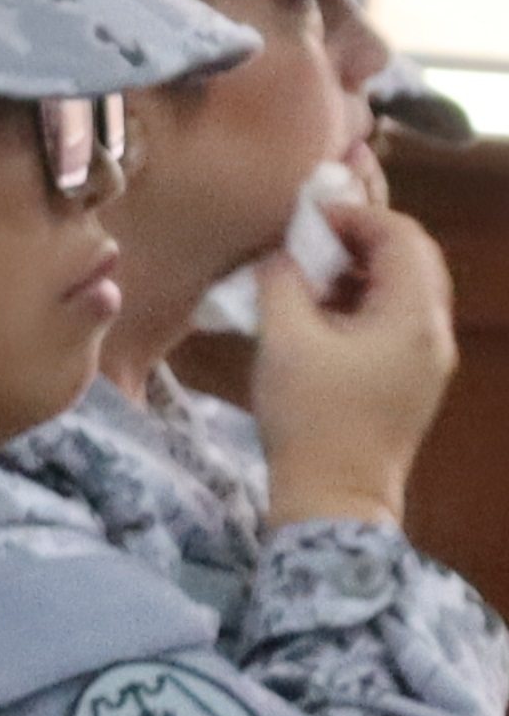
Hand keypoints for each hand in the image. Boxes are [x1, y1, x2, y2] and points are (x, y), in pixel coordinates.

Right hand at [257, 195, 457, 529]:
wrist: (332, 500)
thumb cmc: (309, 419)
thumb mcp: (284, 342)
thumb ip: (282, 283)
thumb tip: (281, 254)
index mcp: (414, 315)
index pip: (401, 236)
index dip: (356, 215)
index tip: (308, 218)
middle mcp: (435, 331)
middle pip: (413, 259)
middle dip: (363, 239)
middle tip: (312, 240)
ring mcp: (430, 359)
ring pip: (406, 291)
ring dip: (363, 273)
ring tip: (311, 277)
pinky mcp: (414, 382)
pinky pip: (398, 323)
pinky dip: (366, 304)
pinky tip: (324, 318)